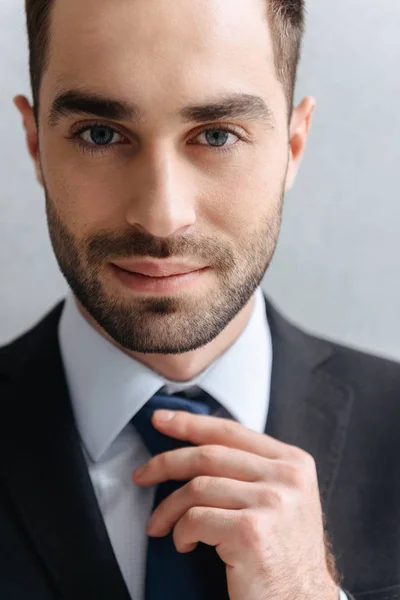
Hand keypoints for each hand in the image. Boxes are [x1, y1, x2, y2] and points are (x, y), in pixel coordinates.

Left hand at [132, 409, 339, 599]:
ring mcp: (271, 503)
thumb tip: (197, 446)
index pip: (231, 431)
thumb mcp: (279, 498)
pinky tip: (184, 544)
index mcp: (292, 462)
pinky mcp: (251, 531)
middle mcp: (286, 477)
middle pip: (209, 455)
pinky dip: (180, 532)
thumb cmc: (282, 553)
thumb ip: (251, 469)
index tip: (161, 420)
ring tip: (160, 526)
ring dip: (169, 508)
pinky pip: (195, 519)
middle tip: (142, 474)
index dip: (191, 423)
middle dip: (166, 462)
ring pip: (197, 488)